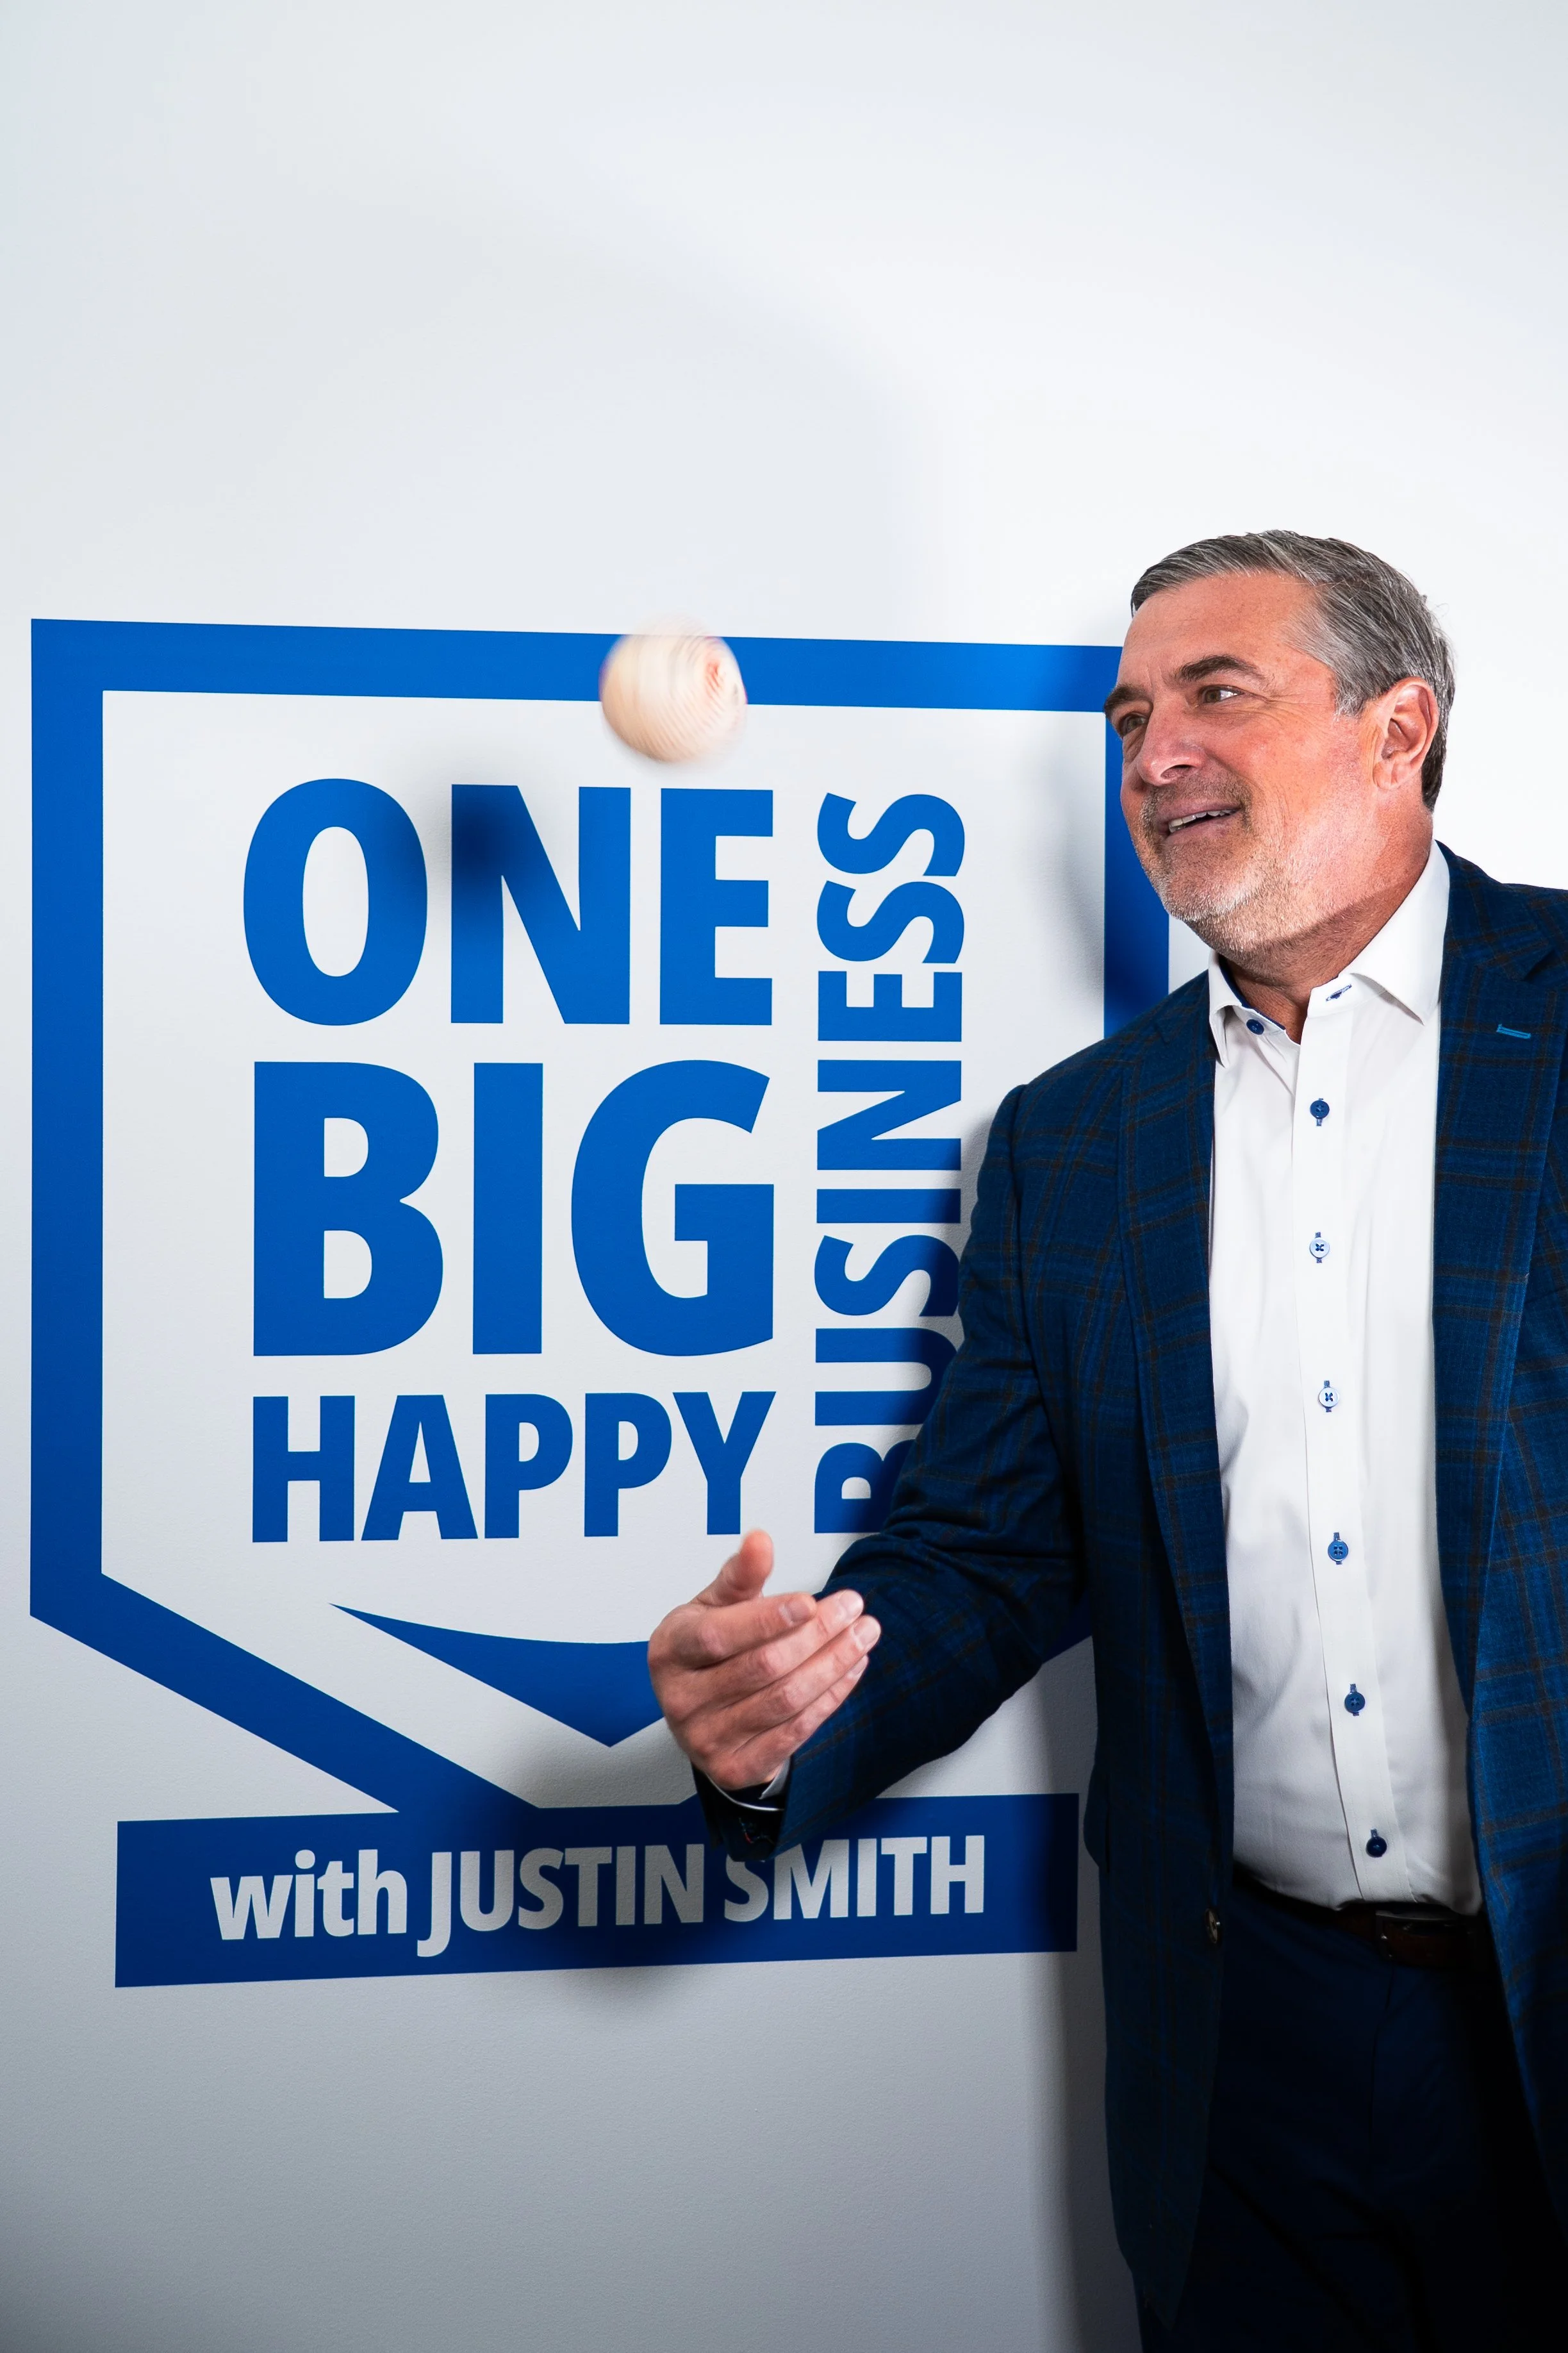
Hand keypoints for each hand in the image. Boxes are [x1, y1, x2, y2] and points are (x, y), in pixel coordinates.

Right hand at [648, 1530, 880, 1794]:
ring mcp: (705, 1739)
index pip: (718, 1635)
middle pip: (761, 1667)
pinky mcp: (735, 1768)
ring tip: (863, 1634)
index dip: (766, 1618)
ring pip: (784, 1700)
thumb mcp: (716, 1607)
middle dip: (815, 1635)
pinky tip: (852, 1668)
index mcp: (669, 1650)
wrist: (704, 1714)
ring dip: (832, 1665)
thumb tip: (760, 1540)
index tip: (811, 1601)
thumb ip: (740, 1575)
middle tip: (853, 1609)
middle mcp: (680, 1699)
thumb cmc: (711, 1650)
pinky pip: (795, 1732)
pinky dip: (830, 1698)